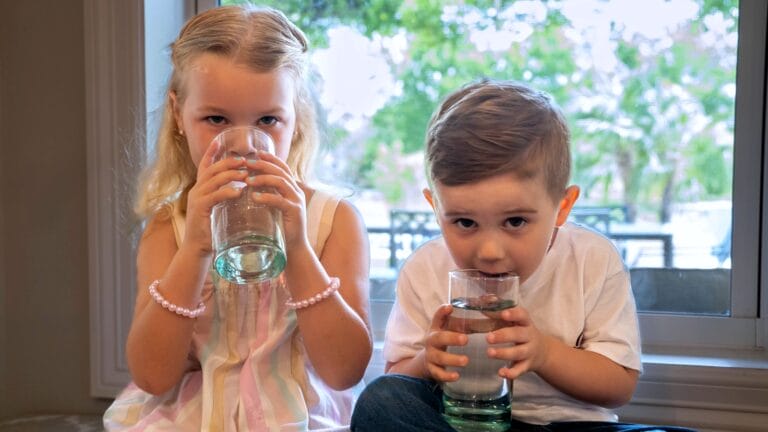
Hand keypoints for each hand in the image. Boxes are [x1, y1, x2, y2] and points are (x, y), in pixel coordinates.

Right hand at [184, 139, 247, 255]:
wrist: (197, 249)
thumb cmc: (211, 231)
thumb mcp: (218, 210)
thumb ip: (225, 198)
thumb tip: (242, 189)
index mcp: (200, 189)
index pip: (205, 166)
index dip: (211, 152)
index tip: (220, 141)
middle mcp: (196, 190)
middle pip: (212, 169)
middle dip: (228, 162)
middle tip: (245, 160)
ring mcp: (197, 199)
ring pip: (214, 180)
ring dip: (231, 175)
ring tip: (246, 174)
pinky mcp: (200, 209)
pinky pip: (214, 196)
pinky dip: (228, 191)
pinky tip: (239, 191)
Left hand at [244, 152, 308, 250]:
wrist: (294, 247)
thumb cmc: (281, 228)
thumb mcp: (274, 207)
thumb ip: (268, 195)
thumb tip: (249, 184)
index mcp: (292, 189)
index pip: (283, 167)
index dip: (271, 159)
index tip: (257, 153)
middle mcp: (296, 192)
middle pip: (281, 171)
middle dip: (263, 165)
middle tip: (247, 163)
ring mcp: (297, 201)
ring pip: (280, 182)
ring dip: (263, 178)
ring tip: (248, 180)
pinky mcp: (294, 212)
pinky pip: (280, 200)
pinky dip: (266, 196)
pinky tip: (254, 197)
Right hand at [422, 304, 468, 382]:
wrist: (428, 359)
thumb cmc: (446, 340)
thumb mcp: (452, 329)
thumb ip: (468, 322)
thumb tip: (490, 307)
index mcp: (436, 328)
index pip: (437, 317)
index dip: (442, 312)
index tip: (450, 307)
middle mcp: (431, 340)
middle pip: (438, 338)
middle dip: (451, 338)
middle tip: (465, 339)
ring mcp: (430, 355)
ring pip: (439, 357)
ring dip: (452, 359)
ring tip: (466, 360)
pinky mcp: (432, 369)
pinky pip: (438, 373)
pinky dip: (446, 375)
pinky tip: (456, 376)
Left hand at [486, 305, 550, 379]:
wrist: (543, 352)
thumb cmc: (521, 332)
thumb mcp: (513, 322)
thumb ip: (497, 313)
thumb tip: (480, 303)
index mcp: (525, 322)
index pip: (522, 315)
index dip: (513, 314)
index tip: (503, 314)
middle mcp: (529, 336)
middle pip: (519, 335)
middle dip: (503, 336)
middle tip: (488, 337)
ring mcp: (529, 352)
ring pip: (518, 353)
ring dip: (504, 353)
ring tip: (489, 352)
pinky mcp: (527, 366)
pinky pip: (520, 370)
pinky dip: (511, 373)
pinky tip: (501, 373)